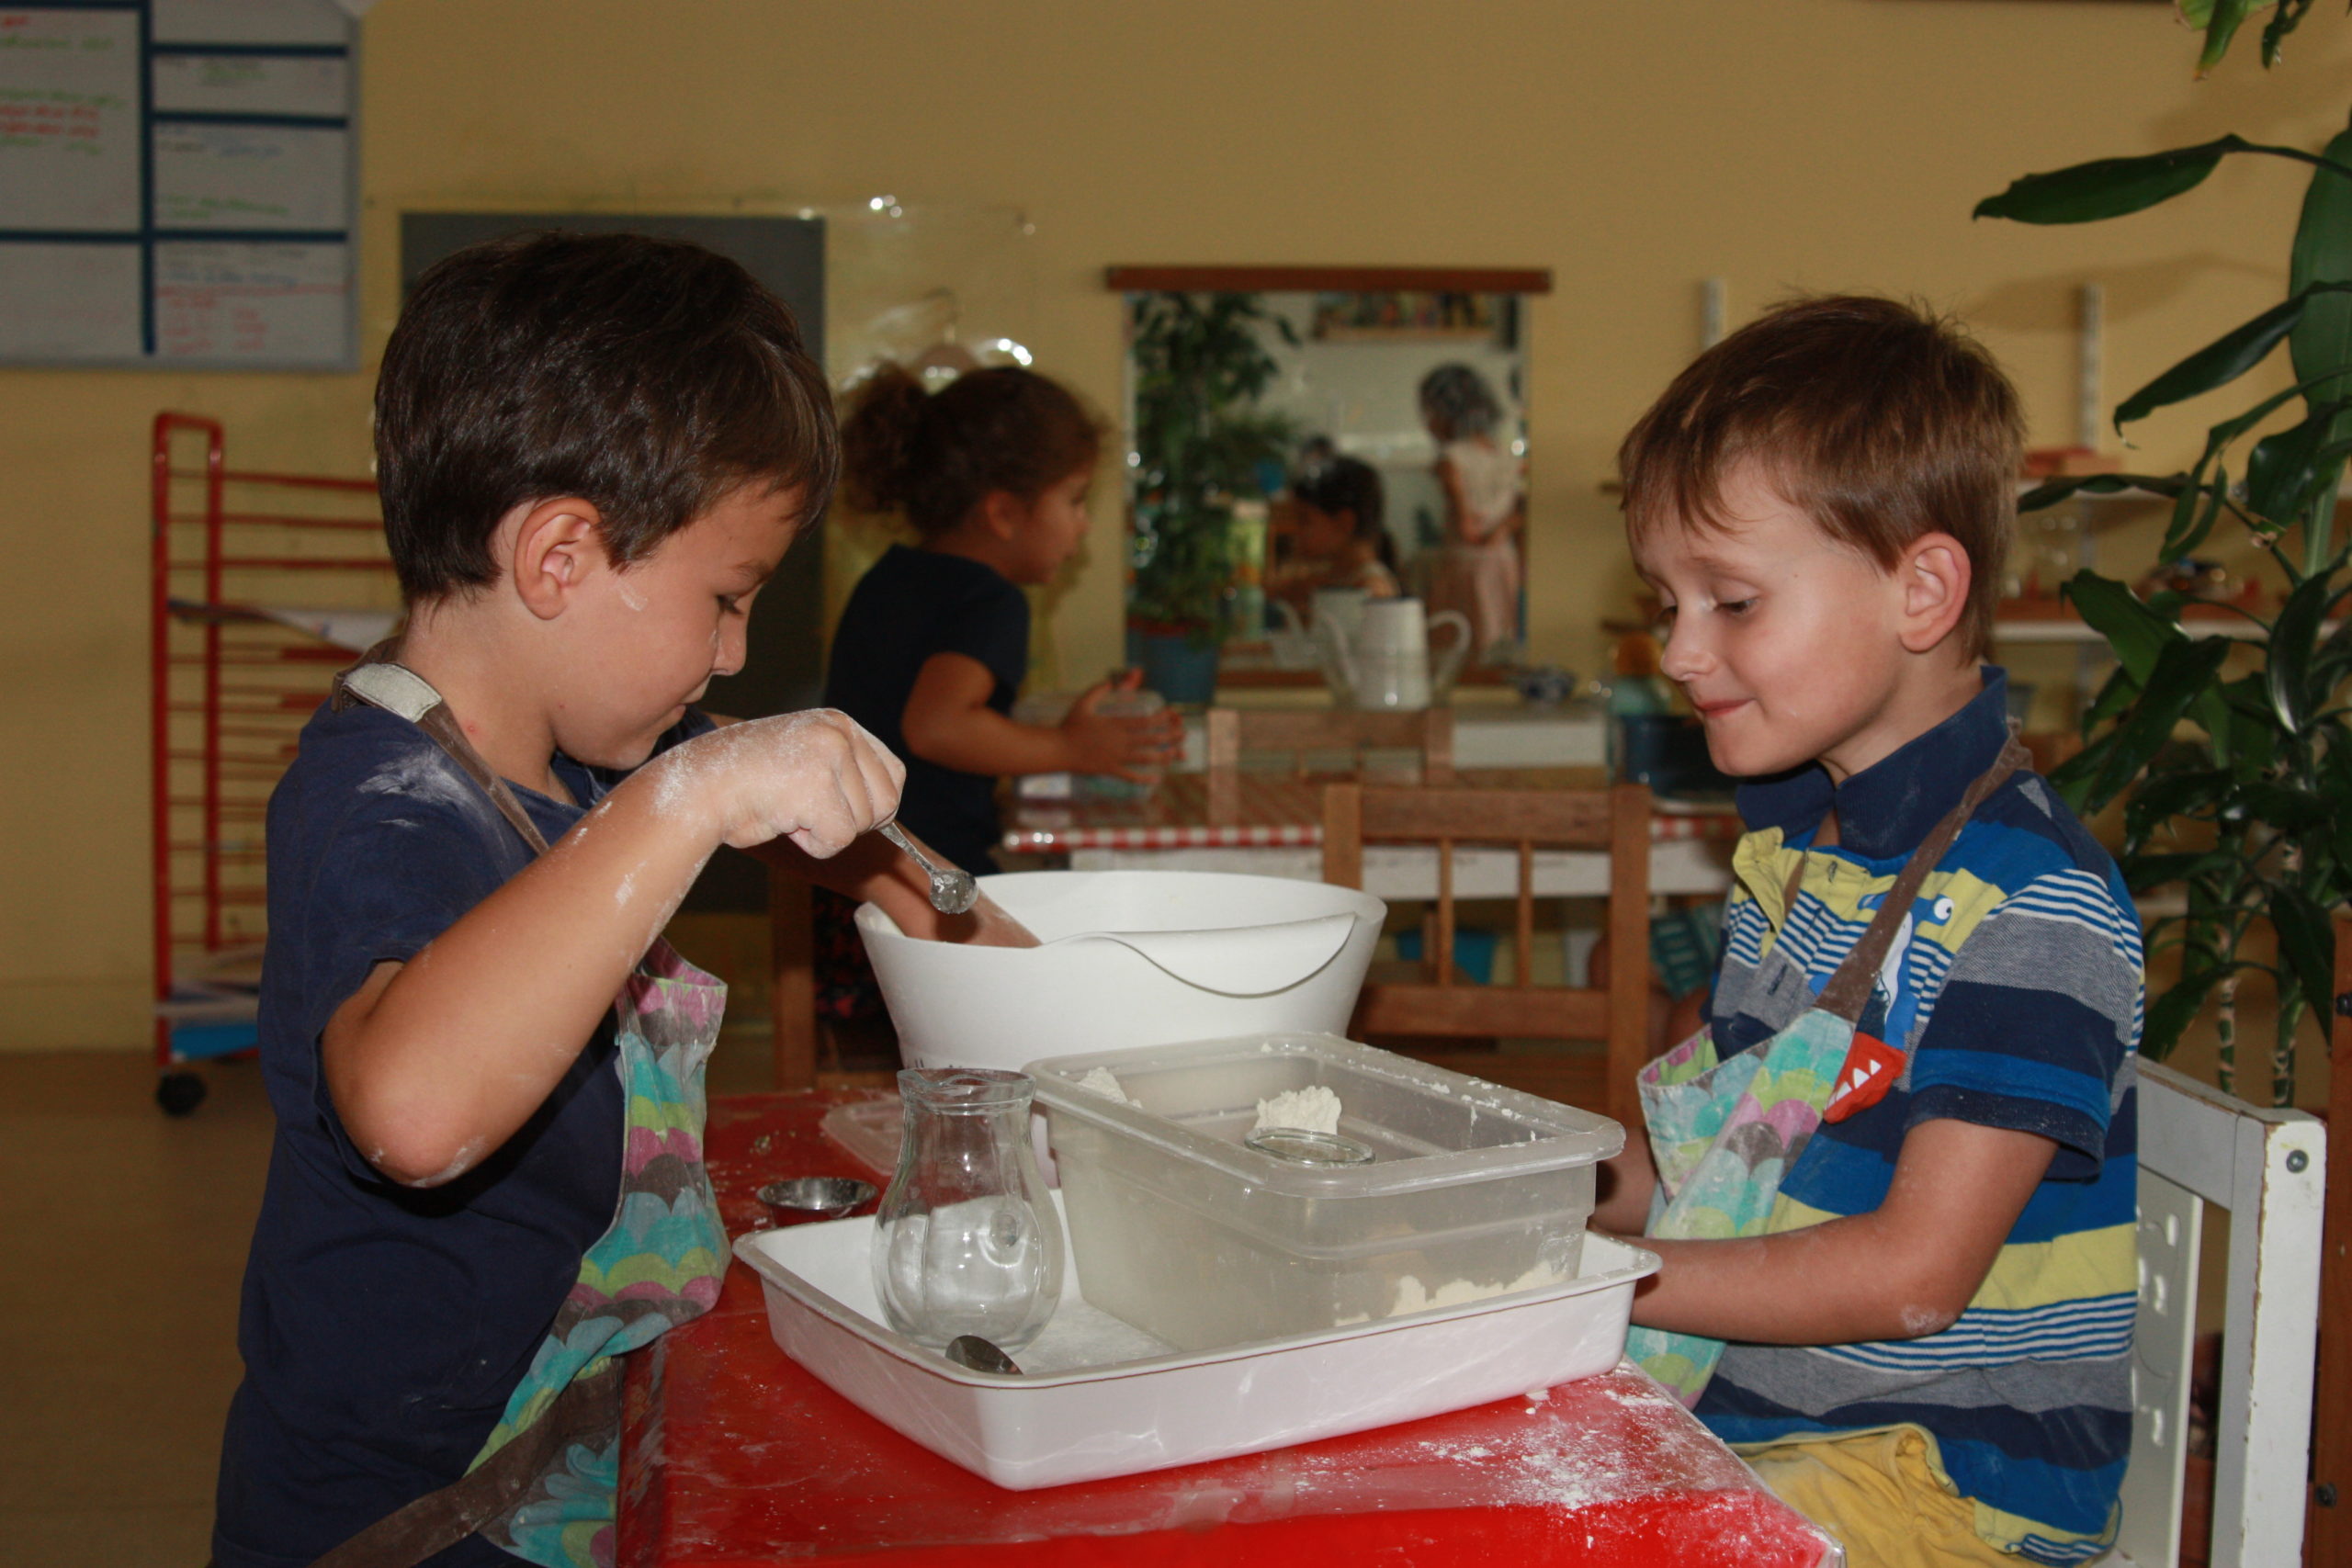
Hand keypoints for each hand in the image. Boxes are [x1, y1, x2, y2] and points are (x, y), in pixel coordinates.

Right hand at [655, 709, 904, 855]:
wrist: (700, 786)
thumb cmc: (748, 783)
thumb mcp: (807, 762)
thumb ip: (844, 774)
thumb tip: (888, 811)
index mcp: (839, 723)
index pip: (893, 775)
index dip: (871, 806)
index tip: (838, 811)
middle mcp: (839, 732)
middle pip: (886, 803)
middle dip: (849, 822)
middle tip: (805, 812)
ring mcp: (829, 755)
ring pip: (861, 824)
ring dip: (825, 832)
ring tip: (788, 810)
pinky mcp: (817, 786)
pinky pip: (838, 839)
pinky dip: (813, 846)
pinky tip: (784, 822)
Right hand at [1059, 673, 1183, 779]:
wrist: (1059, 750)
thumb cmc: (1069, 726)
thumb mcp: (1082, 703)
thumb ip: (1097, 691)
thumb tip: (1110, 681)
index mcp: (1116, 725)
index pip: (1145, 722)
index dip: (1161, 718)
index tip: (1172, 715)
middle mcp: (1120, 742)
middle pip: (1151, 739)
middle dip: (1170, 736)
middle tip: (1184, 733)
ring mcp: (1116, 757)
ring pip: (1146, 758)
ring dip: (1164, 756)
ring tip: (1177, 754)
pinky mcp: (1110, 770)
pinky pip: (1131, 776)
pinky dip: (1144, 778)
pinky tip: (1157, 779)